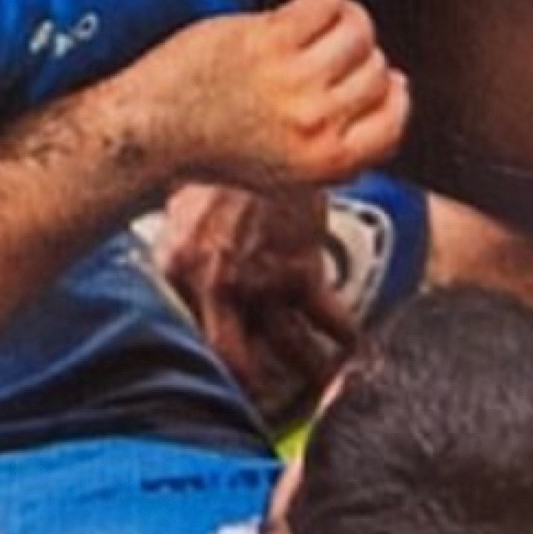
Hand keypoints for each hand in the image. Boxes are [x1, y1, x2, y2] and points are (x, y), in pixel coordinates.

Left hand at [133, 0, 410, 192]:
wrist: (153, 131)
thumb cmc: (213, 147)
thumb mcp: (289, 172)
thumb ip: (340, 144)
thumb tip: (393, 93)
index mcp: (326, 162)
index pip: (394, 122)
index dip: (393, 94)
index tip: (386, 78)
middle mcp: (315, 123)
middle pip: (378, 71)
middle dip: (364, 56)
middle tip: (338, 47)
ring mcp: (293, 80)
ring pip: (358, 32)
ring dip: (349, 19)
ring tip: (328, 19)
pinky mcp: (269, 41)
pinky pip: (326, 4)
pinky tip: (314, 0)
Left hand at [153, 184, 357, 421]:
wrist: (256, 123)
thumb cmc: (222, 161)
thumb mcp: (184, 208)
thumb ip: (185, 247)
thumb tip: (183, 266)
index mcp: (176, 270)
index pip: (189, 336)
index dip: (208, 365)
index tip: (224, 381)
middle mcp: (214, 287)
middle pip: (234, 364)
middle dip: (255, 393)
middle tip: (272, 410)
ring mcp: (260, 283)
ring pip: (290, 354)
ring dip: (310, 376)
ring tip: (325, 390)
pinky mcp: (302, 271)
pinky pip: (331, 322)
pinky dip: (347, 339)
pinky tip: (356, 349)